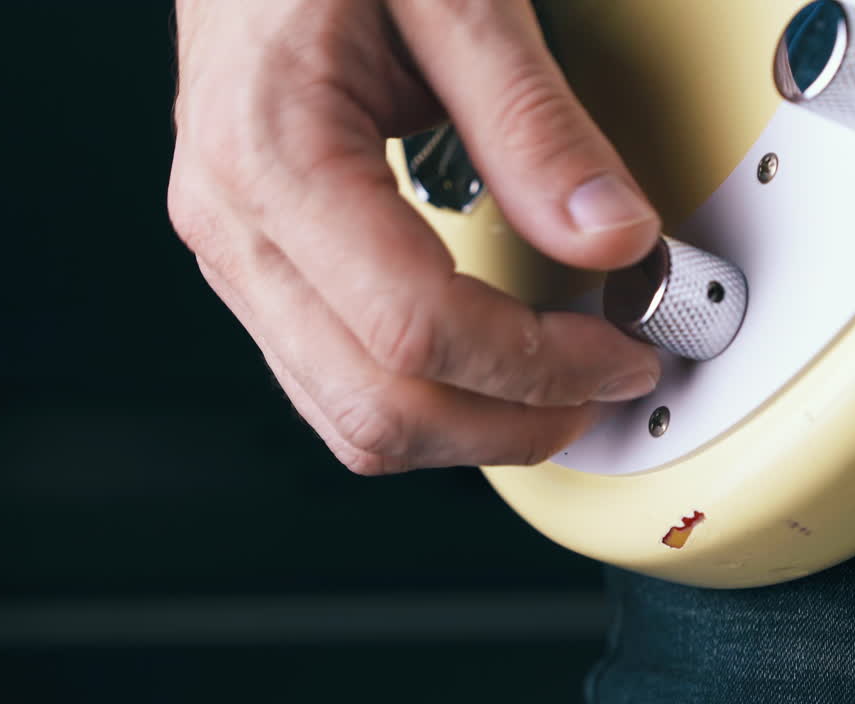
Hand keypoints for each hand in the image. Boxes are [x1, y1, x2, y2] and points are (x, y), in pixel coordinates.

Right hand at [167, 0, 660, 473]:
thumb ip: (532, 122)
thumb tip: (612, 238)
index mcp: (272, 153)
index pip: (414, 326)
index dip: (534, 364)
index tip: (620, 353)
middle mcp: (235, 222)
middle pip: (376, 404)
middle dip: (509, 422)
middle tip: (602, 390)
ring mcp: (237, 252)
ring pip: (347, 415)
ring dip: (465, 430)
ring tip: (555, 394)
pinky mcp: (257, 261)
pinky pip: (333, 379)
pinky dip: (421, 398)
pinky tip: (486, 370)